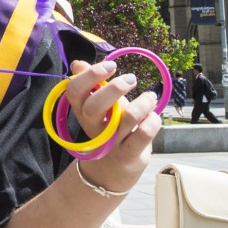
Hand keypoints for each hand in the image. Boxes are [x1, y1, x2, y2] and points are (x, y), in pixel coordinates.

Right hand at [63, 59, 161, 195]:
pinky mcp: (129, 154)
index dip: (90, 75)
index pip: (74, 91)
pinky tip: (153, 116)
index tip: (111, 66)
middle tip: (131, 79)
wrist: (119, 163)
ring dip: (144, 101)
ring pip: (127, 118)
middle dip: (115, 88)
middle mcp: (92, 127)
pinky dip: (153, 120)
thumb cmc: (111, 125)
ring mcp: (110, 142)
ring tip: (150, 97)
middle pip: (94, 106)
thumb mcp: (100, 103)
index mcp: (81, 111)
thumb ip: (92, 84)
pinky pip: (144, 134)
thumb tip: (77, 64)